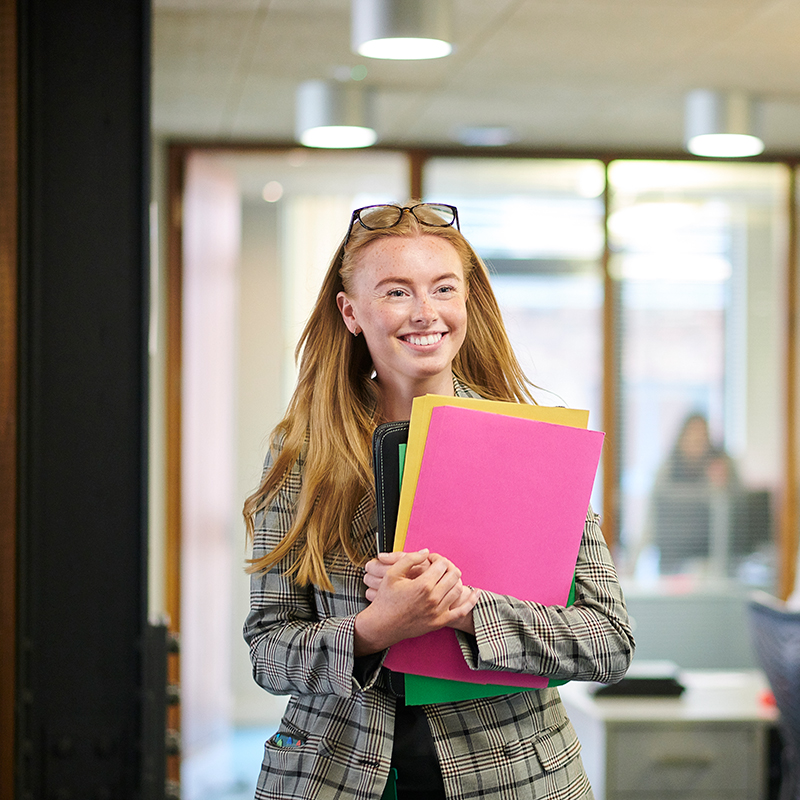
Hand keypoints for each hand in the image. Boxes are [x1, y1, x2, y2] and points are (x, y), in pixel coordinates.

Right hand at [354, 550, 478, 654]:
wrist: (382, 626)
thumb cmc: (385, 600)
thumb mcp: (393, 574)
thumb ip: (410, 559)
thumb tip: (426, 552)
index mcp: (423, 585)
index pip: (441, 564)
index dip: (437, 558)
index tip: (430, 559)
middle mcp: (433, 599)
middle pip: (453, 575)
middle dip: (447, 566)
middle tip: (438, 567)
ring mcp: (438, 612)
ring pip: (458, 589)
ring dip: (454, 579)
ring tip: (445, 577)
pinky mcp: (440, 623)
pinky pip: (462, 611)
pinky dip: (471, 601)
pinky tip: (475, 592)